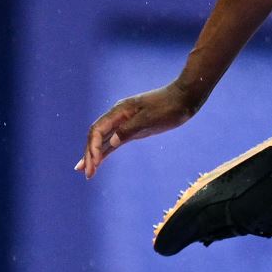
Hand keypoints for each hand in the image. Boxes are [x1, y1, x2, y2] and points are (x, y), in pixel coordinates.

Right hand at [75, 82, 198, 178]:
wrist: (185, 98)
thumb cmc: (169, 106)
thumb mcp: (150, 118)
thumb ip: (129, 129)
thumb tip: (111, 141)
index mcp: (120, 111)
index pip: (97, 130)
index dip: (92, 147)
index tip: (94, 164)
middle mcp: (118, 116)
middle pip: (97, 136)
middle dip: (90, 154)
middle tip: (87, 174)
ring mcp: (125, 123)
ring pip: (104, 140)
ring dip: (94, 155)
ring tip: (86, 171)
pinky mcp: (133, 129)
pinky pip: (115, 141)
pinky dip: (106, 151)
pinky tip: (100, 160)